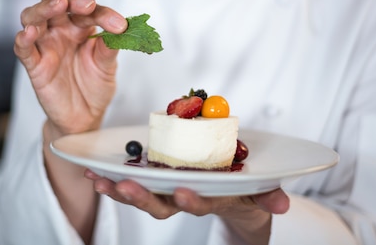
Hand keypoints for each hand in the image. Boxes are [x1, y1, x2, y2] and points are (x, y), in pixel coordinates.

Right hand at [14, 0, 127, 136]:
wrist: (84, 117)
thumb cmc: (94, 86)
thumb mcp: (108, 66)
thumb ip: (110, 48)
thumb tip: (122, 30)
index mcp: (80, 27)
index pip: (88, 10)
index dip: (104, 14)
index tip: (119, 25)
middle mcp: (60, 31)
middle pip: (55, 1)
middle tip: (86, 5)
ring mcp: (45, 45)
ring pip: (33, 17)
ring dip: (44, 8)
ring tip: (58, 5)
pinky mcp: (34, 65)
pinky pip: (23, 48)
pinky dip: (24, 38)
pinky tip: (29, 32)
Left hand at [85, 170, 288, 244]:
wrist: (230, 196)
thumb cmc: (243, 188)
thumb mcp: (258, 192)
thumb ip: (267, 196)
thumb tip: (283, 204)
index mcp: (210, 199)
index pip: (200, 203)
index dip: (192, 200)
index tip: (183, 192)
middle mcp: (184, 199)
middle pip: (161, 204)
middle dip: (141, 198)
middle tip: (123, 186)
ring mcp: (167, 192)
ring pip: (141, 196)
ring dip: (119, 190)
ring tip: (99, 181)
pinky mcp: (154, 182)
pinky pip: (130, 182)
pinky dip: (110, 178)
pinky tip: (92, 171)